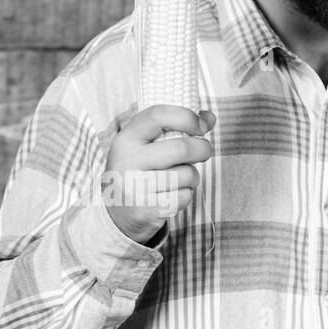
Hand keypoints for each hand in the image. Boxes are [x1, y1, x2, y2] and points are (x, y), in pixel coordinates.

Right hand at [100, 106, 214, 242]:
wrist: (117, 212)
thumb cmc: (141, 171)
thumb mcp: (148, 145)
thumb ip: (176, 127)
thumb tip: (210, 117)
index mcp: (126, 138)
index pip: (158, 115)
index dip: (186, 117)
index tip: (201, 125)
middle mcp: (126, 160)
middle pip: (182, 148)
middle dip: (203, 149)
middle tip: (204, 151)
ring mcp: (134, 187)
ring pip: (187, 175)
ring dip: (193, 177)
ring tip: (179, 179)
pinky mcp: (145, 210)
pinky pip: (184, 197)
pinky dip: (186, 196)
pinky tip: (170, 196)